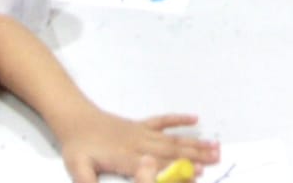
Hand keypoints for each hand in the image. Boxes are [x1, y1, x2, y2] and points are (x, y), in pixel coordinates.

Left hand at [59, 110, 218, 182]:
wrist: (75, 119)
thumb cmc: (77, 148)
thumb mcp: (78, 169)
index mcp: (127, 157)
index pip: (157, 166)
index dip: (177, 170)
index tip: (197, 173)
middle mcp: (139, 144)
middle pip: (171, 151)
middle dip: (195, 156)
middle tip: (217, 160)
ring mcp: (142, 133)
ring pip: (172, 138)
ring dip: (194, 142)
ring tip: (215, 146)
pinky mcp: (140, 125)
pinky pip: (162, 121)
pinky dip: (178, 119)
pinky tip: (194, 119)